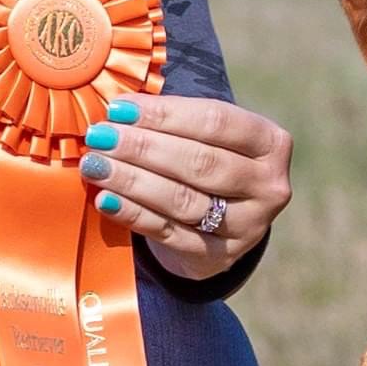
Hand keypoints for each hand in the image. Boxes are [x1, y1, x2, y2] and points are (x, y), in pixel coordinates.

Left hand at [78, 95, 292, 281]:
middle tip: (100, 137)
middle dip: (143, 148)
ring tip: (96, 165)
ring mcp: (249, 227)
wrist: (222, 222)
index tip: (119, 108)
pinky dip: (134, 214)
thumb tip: (118, 109)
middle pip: (200, 163)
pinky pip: (170, 233)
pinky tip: (106, 199)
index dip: (164, 114)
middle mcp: (269, 187)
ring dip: (133, 181)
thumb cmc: (207, 160)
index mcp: (271, 143)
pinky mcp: (220, 257)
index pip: (215, 121)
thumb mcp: (207, 134)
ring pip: (184, 201)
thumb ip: (174, 119)